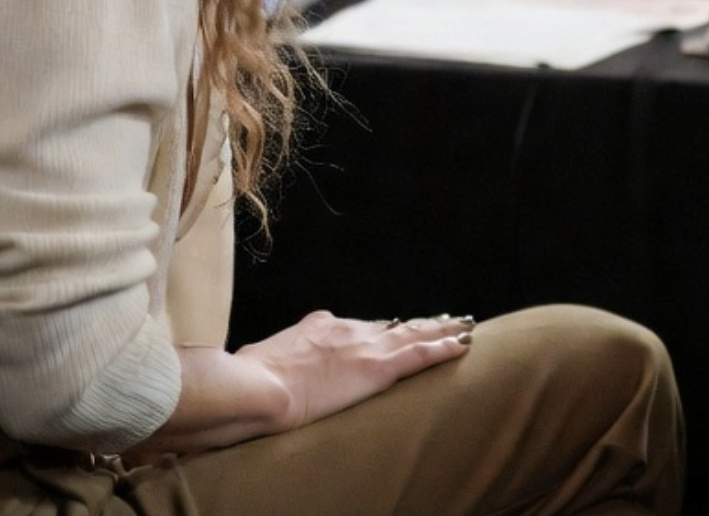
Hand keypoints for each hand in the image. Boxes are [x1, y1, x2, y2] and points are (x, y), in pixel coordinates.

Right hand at [147, 311, 474, 452]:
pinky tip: (462, 345)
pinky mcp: (377, 368)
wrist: (254, 388)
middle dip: (415, 325)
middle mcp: (345, 331)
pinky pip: (420, 355)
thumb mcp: (254, 365)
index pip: (354, 329)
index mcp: (315, 329)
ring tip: (463, 327)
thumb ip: (264, 364)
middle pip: (389, 326)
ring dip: (439, 331)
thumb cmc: (245, 383)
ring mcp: (363, 347)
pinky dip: (443, 349)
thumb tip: (249, 368)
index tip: (389, 329)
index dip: (376, 330)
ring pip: (412, 334)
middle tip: (442, 320)